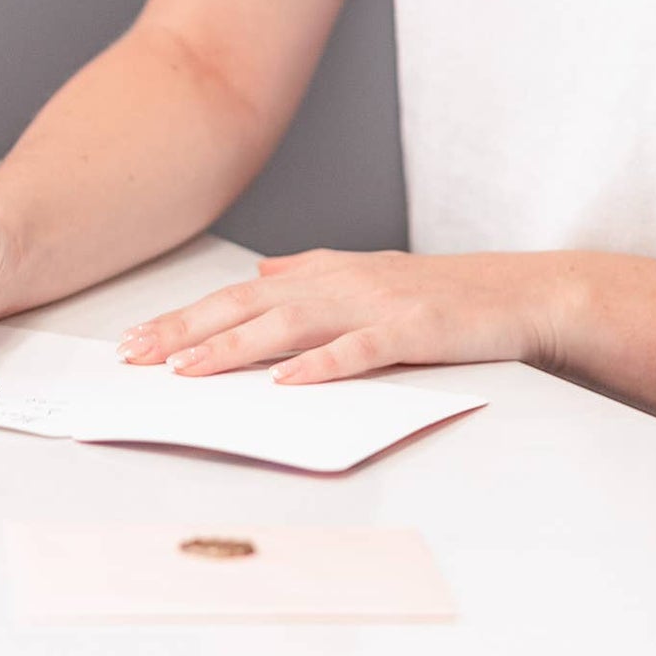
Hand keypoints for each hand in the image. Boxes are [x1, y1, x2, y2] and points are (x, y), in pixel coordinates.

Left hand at [115, 247, 577, 383]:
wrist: (519, 291)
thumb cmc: (443, 292)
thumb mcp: (369, 274)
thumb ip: (311, 273)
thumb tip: (260, 276)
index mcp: (327, 273)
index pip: (239, 297)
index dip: (185, 317)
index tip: (136, 342)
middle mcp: (342, 282)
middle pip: (250, 306)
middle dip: (188, 330)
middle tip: (136, 356)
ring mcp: (377, 304)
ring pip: (291, 324)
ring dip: (235, 346)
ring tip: (188, 369)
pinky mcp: (413, 330)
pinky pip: (360, 349)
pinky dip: (322, 364)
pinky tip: (288, 382)